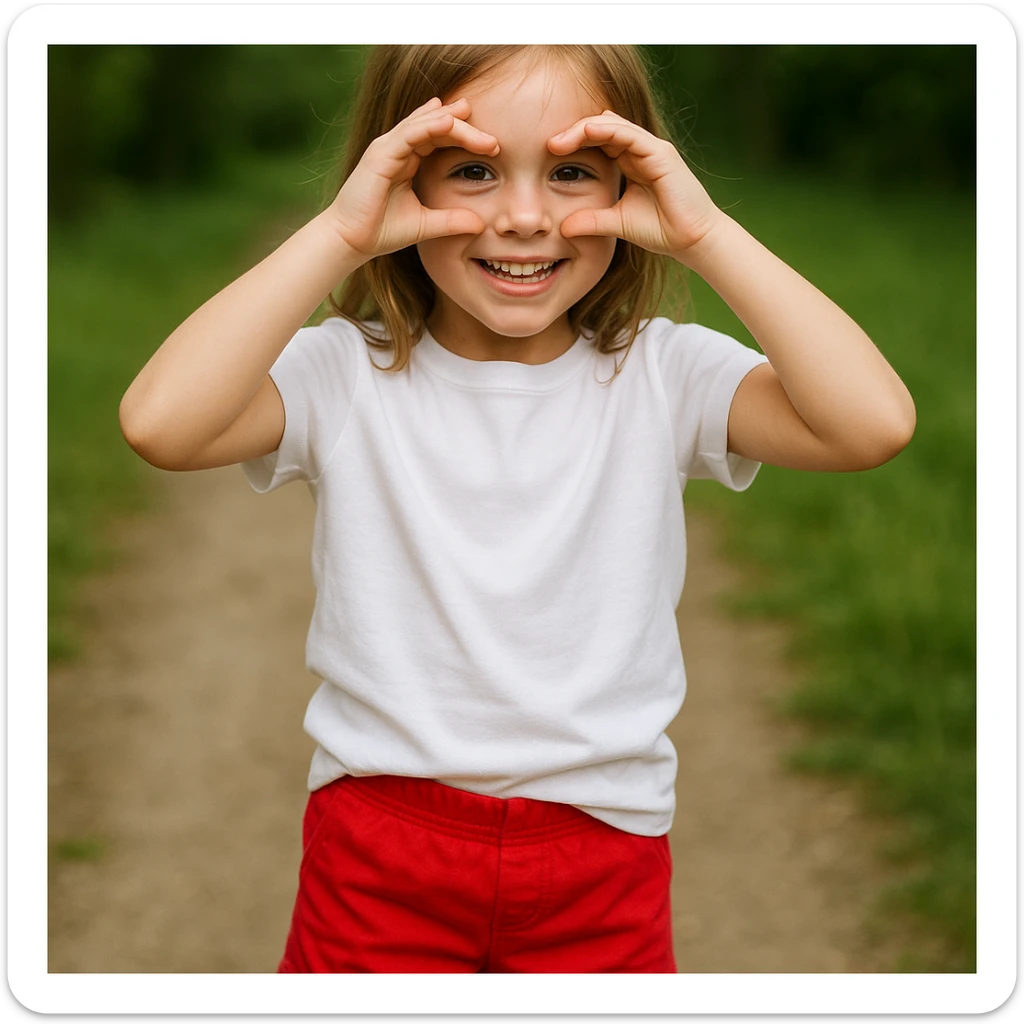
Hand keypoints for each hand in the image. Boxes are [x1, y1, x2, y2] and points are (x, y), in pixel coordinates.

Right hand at [327, 97, 499, 260]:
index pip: (440, 139)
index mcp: (408, 159)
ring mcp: (387, 148)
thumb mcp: (427, 224)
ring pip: (423, 124)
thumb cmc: (382, 231)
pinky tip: (448, 121)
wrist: (352, 241)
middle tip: (492, 136)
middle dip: (464, 127)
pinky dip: (428, 125)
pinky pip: (407, 133)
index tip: (493, 147)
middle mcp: (398, 148)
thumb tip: (481, 224)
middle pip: (435, 126)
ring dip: (450, 121)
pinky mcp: (379, 154)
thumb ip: (452, 220)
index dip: (466, 138)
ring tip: (473, 116)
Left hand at [547, 111, 723, 262]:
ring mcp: (652, 149)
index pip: (598, 141)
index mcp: (630, 161)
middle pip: (602, 128)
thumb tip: (562, 228)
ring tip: (560, 139)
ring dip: (585, 129)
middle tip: (548, 143)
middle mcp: (640, 150)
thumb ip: (591, 221)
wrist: (690, 240)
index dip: (573, 142)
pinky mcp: (661, 153)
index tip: (548, 154)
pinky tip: (586, 132)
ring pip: (614, 125)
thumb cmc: (661, 230)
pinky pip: (630, 134)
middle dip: (574, 132)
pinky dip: (607, 130)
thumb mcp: (615, 223)